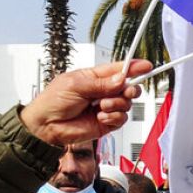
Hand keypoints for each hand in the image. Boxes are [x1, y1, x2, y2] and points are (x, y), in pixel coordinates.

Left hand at [19, 60, 150, 145]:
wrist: (46, 127)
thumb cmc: (53, 102)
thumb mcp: (76, 85)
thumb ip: (100, 83)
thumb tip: (121, 79)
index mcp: (93, 78)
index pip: (117, 70)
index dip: (133, 67)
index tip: (146, 66)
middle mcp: (102, 92)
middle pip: (127, 87)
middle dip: (130, 89)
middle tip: (126, 91)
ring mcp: (105, 108)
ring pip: (126, 104)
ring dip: (116, 105)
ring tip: (101, 107)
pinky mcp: (107, 123)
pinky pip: (121, 119)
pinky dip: (113, 118)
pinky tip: (100, 117)